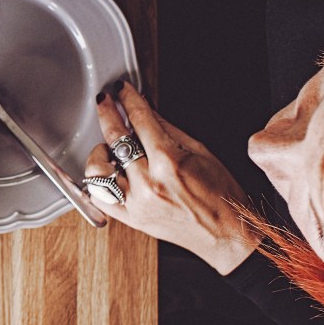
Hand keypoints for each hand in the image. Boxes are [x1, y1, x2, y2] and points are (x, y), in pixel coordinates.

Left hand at [86, 81, 256, 273]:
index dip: (128, 99)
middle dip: (107, 113)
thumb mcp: (200, 151)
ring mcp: (136, 203)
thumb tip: (145, 108)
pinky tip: (107, 172)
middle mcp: (149, 183)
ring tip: (108, 147)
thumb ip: (167, 128)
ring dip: (99, 152)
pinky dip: (97, 182)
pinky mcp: (131, 219)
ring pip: (98, 169)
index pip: (140, 120)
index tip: (122, 90)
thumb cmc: (221, 194)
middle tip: (105, 102)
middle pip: (114, 138)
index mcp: (169, 162)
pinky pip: (99, 197)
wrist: (226, 234)